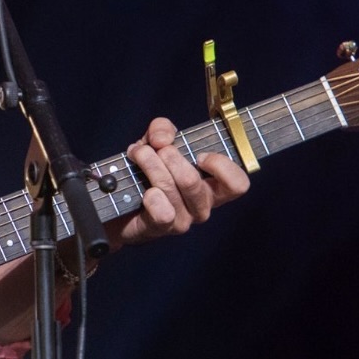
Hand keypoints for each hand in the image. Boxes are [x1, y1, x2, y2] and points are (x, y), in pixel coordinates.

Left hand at [106, 116, 249, 246]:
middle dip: (168, 156)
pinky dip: (151, 196)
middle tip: (153, 148)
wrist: (120, 202)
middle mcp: (202, 206)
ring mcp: (183, 219)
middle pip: (192, 180)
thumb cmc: (148, 171)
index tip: (199, 154)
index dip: (221, 166)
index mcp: (212, 187)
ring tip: (138, 154)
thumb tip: (162, 139)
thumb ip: (163, 129)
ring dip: (150, 165)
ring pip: (170, 188)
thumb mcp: (156, 142)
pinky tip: (143, 189)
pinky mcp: (160, 228)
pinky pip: (162, 213)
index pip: (238, 184)